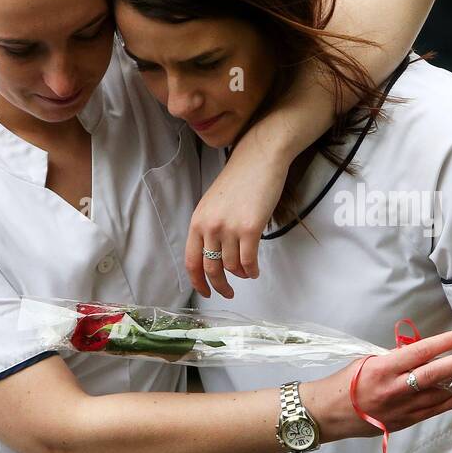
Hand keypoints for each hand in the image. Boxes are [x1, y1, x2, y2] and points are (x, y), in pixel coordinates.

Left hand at [185, 142, 282, 298]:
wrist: (259, 160)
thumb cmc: (239, 179)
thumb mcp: (213, 204)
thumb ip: (210, 228)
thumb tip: (216, 255)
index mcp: (198, 221)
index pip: (192, 261)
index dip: (198, 282)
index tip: (206, 292)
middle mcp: (210, 226)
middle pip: (211, 268)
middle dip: (219, 286)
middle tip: (227, 293)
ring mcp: (229, 228)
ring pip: (232, 266)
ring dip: (241, 275)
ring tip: (248, 273)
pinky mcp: (250, 228)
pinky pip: (248, 261)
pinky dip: (252, 270)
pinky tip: (255, 271)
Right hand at [305, 330, 451, 439]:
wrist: (328, 414)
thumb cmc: (344, 382)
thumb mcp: (366, 360)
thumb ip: (394, 357)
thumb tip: (420, 354)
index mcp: (383, 369)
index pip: (420, 352)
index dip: (444, 343)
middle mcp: (394, 389)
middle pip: (435, 375)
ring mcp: (400, 409)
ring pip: (439, 395)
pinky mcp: (403, 423)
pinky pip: (433, 411)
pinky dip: (450, 401)